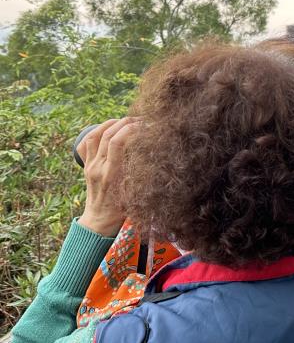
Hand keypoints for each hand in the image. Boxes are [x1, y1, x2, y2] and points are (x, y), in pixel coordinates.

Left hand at [78, 118, 137, 236]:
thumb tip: (157, 154)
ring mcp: (89, 166)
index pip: (117, 142)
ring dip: (110, 123)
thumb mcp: (136, 194)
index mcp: (111, 174)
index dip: (131, 129)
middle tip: (141, 120)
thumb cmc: (122, 211)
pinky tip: (107, 129)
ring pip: (95, 135)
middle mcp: (98, 167)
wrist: (99, 222)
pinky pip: (86, 143)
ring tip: (125, 121)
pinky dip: (96, 131)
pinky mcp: (86, 166)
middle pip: (107, 134)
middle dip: (125, 122)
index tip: (146, 125)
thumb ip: (143, 175)